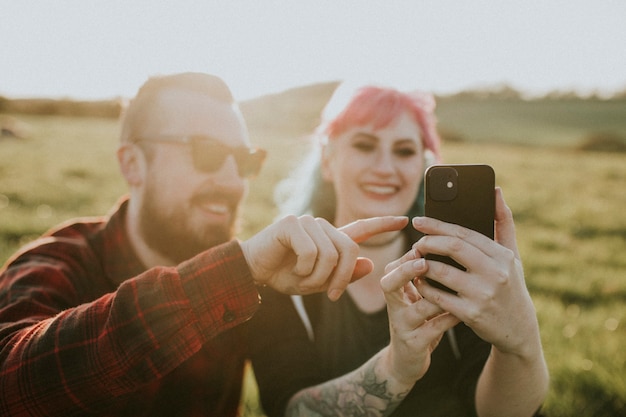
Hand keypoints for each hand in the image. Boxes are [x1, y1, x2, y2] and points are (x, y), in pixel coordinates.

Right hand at [240, 215, 407, 300]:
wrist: (252, 271)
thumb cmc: (284, 275)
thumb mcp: (318, 282)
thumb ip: (344, 275)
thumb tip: (370, 263)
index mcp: (330, 238)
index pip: (362, 228)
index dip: (384, 224)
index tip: (405, 220)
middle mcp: (321, 226)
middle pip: (350, 249)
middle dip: (342, 278)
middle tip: (332, 296)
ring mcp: (307, 222)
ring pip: (330, 254)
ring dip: (318, 278)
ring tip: (303, 280)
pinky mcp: (292, 223)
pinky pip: (311, 252)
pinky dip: (304, 270)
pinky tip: (292, 270)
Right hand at [380, 253, 459, 384]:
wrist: (406, 360)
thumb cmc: (418, 320)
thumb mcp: (415, 297)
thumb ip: (423, 275)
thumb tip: (447, 242)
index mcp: (395, 290)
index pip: (393, 267)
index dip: (407, 257)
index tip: (423, 245)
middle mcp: (394, 306)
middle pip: (389, 284)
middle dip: (406, 271)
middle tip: (425, 263)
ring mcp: (403, 325)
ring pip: (417, 308)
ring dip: (437, 297)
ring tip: (456, 287)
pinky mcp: (414, 344)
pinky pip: (432, 328)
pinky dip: (449, 318)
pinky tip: (462, 311)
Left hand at [411, 188, 539, 356]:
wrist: (518, 330)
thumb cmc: (510, 285)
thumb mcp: (512, 255)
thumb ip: (503, 222)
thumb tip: (495, 191)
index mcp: (503, 255)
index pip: (464, 233)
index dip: (437, 225)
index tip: (418, 220)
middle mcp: (495, 273)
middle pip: (452, 248)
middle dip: (428, 241)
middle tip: (416, 242)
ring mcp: (483, 295)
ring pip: (441, 272)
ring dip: (422, 264)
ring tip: (415, 261)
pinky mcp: (471, 314)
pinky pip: (438, 296)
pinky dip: (424, 287)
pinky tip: (419, 281)